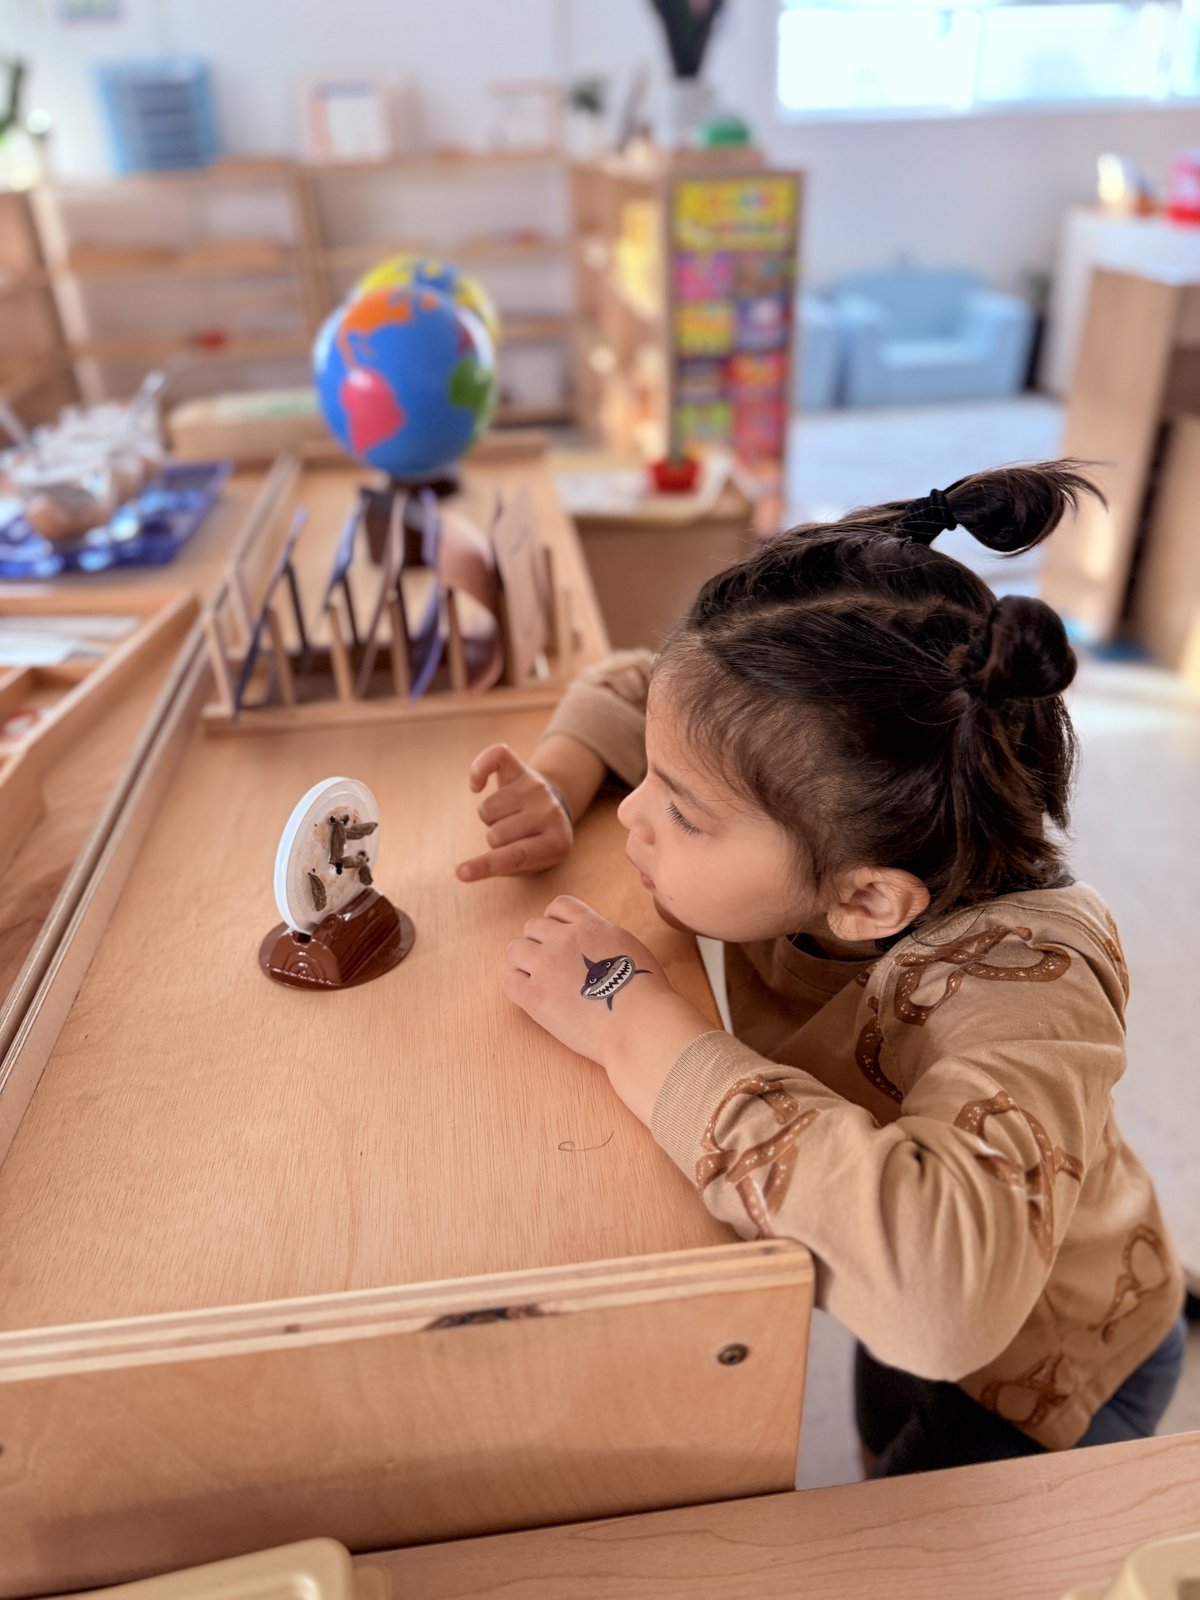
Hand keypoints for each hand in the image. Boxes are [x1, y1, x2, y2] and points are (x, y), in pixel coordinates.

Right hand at [457, 743, 572, 881]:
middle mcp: (550, 813)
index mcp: (556, 843)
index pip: (515, 856)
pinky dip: (479, 768)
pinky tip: (476, 785)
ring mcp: (536, 788)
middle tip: (512, 835)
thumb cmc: (534, 842)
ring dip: (491, 817)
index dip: (485, 865)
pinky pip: (495, 758)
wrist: (555, 811)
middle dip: (495, 840)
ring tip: (508, 816)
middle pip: (495, 835)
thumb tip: (461, 871)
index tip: (461, 873)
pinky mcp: (523, 769)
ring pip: (487, 809)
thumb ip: (503, 866)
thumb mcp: (531, 863)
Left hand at [504, 895, 710, 1123]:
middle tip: (553, 968)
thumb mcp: (629, 946)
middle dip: (540, 944)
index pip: (558, 906)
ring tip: (542, 983)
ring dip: (525, 963)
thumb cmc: (645, 993)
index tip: (561, 939)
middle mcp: (563, 939)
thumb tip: (589, 941)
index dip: (556, 922)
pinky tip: (535, 999)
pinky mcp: (534, 996)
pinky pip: (509, 981)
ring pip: (515, 950)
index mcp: (590, 925)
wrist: (639, 1025)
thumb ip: (602, 936)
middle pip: (532, 927)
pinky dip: (518, 987)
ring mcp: (546, 966)